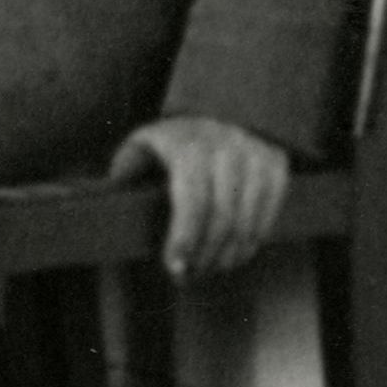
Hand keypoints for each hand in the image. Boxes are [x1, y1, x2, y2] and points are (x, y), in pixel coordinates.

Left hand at [107, 115, 290, 281]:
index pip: (192, 200)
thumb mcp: (140, 148)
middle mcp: (226, 145)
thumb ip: (126, 174)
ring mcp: (255, 153)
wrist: (216, 110)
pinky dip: (254, 238)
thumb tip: (109, 205)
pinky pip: (270, 210)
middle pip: (222, 215)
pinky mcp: (276, 163)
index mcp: (187, 144)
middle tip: (191, 276)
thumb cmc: (169, 141)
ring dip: (231, 253)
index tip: (175, 267)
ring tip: (212, 268)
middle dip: (206, 253)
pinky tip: (237, 253)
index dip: (185, 238)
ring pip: (248, 218)